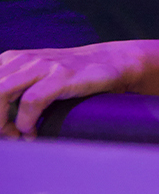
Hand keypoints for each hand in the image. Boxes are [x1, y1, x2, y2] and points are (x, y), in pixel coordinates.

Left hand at [0, 43, 140, 137]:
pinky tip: (33, 131)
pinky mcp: (62, 76)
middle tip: (6, 135)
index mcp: (14, 59)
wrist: (112, 61)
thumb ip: (14, 89)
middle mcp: (25, 58)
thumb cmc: (72, 75)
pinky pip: (32, 100)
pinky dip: (27, 122)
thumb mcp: (37, 76)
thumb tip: (0, 118)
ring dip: (2, 122)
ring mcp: (44, 65)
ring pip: (1, 92)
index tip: (2, 127)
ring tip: (16, 135)